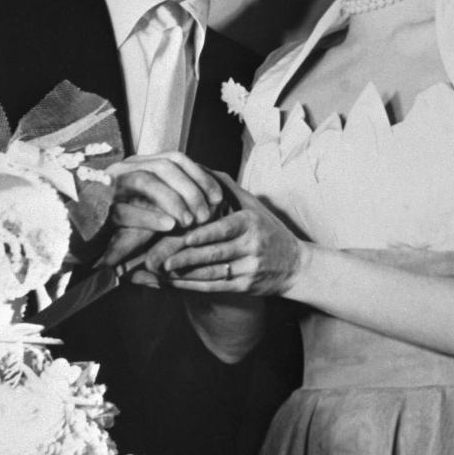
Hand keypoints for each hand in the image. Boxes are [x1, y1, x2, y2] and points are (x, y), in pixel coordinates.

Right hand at [99, 153, 223, 268]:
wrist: (75, 235)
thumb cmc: (117, 223)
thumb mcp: (148, 206)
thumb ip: (170, 197)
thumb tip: (208, 200)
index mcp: (137, 164)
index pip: (174, 158)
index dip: (200, 175)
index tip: (218, 198)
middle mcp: (123, 169)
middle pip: (164, 166)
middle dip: (191, 190)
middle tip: (206, 215)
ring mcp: (107, 187)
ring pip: (146, 181)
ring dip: (174, 201)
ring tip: (189, 222)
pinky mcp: (96, 210)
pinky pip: (125, 210)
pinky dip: (150, 217)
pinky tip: (169, 227)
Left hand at [146, 182, 303, 296]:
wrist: (295, 266)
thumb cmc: (268, 230)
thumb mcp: (253, 205)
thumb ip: (226, 187)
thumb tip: (198, 166)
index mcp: (251, 224)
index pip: (225, 229)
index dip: (205, 235)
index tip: (184, 236)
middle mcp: (251, 247)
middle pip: (214, 254)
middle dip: (186, 258)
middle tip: (158, 260)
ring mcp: (248, 269)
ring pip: (211, 274)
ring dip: (183, 275)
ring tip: (158, 273)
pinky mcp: (244, 288)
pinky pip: (213, 287)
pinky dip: (191, 286)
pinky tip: (172, 285)